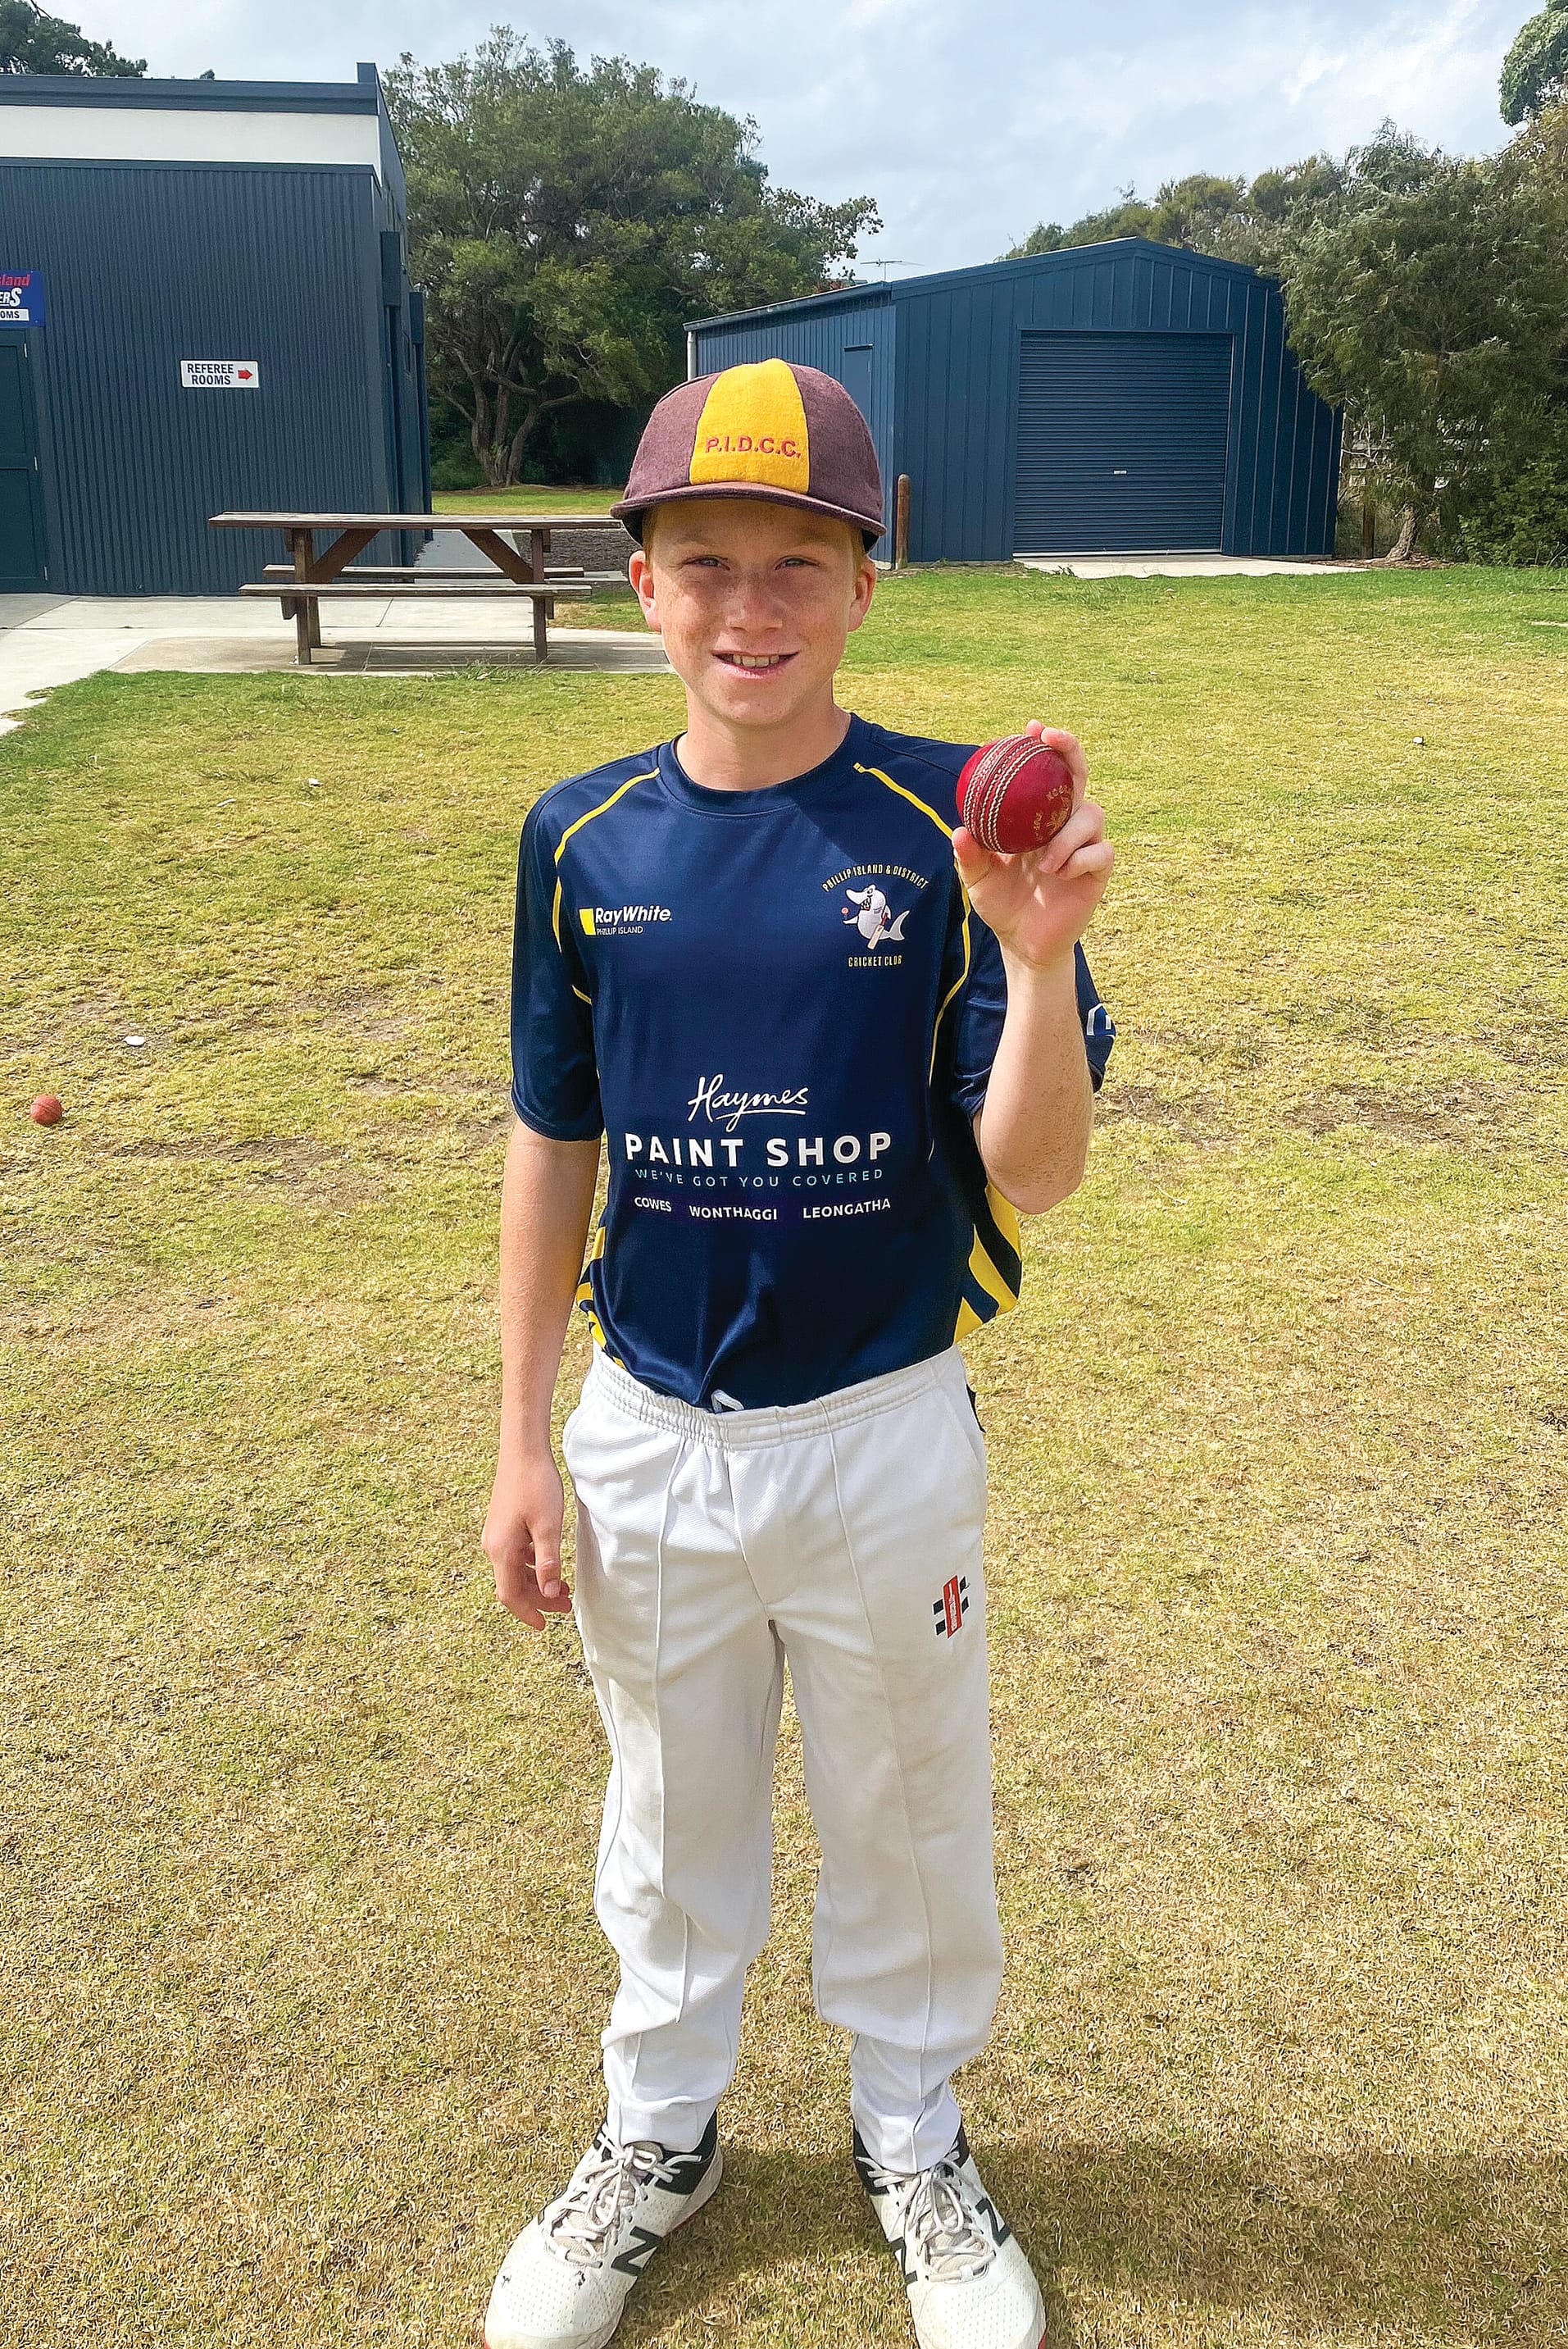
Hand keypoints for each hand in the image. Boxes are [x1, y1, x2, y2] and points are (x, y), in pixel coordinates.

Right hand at [483, 1444, 573, 1629]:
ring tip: (564, 1588)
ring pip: (515, 1571)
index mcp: (501, 1550)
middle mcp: (493, 1546)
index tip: (544, 1626)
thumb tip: (550, 1592)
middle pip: (512, 1585)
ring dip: (537, 1583)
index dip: (527, 1613)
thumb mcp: (548, 1525)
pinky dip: (533, 1567)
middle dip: (538, 1599)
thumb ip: (548, 1561)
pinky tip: (550, 1564)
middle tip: (566, 1606)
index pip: (510, 1595)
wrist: (522, 1451)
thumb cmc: (535, 1485)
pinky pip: (516, 1556)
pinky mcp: (504, 1526)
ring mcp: (497, 1535)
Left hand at [953, 722, 1112, 970]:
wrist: (1023, 942)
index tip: (1031, 729)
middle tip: (1052, 740)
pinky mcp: (1097, 870)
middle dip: (1070, 752)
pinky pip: (1100, 852)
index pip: (1045, 774)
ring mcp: (1084, 845)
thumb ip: (970, 855)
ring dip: (1067, 834)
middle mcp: (1064, 823)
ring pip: (1092, 815)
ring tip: (1045, 862)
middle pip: (1079, 775)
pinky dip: (1080, 858)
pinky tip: (1060, 873)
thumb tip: (960, 831)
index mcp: (1037, 817)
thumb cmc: (1002, 903)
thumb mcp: (978, 879)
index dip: (1044, 747)